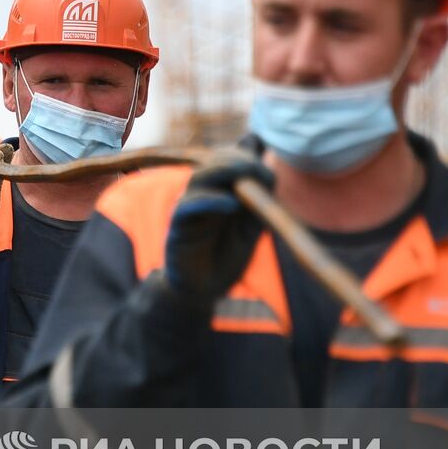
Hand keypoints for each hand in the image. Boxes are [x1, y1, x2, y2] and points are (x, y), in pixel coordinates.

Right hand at [163, 147, 274, 302]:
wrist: (203, 290)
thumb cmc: (225, 258)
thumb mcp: (249, 227)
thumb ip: (257, 201)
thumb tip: (270, 170)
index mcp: (215, 191)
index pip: (224, 159)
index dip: (245, 158)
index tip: (269, 172)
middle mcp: (199, 196)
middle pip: (211, 163)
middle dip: (237, 160)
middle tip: (259, 169)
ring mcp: (187, 210)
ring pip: (199, 179)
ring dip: (225, 172)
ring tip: (248, 175)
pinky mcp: (178, 229)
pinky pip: (188, 207)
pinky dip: (211, 201)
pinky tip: (231, 204)